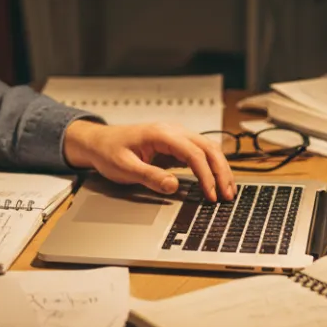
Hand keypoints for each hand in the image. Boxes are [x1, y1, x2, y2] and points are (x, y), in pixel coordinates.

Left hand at [62, 120, 235, 201]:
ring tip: (228, 190)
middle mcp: (172, 131)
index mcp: (161, 134)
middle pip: (208, 148)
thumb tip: (173, 186)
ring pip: (207, 149)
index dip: (206, 175)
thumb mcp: (125, 168)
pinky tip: (216, 181)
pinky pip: (199, 153)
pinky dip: (211, 166)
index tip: (211, 195)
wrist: (98, 142)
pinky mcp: (175, 145)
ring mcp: (175, 136)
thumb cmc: (108, 151)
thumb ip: (150, 177)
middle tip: (228, 195)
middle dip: (222, 172)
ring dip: (220, 168)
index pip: (194, 153)